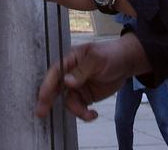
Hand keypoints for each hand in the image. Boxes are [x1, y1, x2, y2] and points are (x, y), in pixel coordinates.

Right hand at [36, 35, 150, 120]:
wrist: (126, 64)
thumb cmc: (111, 54)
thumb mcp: (97, 59)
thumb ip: (82, 71)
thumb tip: (66, 82)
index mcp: (71, 59)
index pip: (55, 72)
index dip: (47, 85)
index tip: (42, 98)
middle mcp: (71, 74)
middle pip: (55, 87)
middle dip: (48, 100)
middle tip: (41, 113)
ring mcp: (78, 86)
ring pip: (68, 101)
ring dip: (76, 110)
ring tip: (89, 114)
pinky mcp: (85, 96)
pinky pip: (79, 108)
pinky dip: (84, 114)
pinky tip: (93, 114)